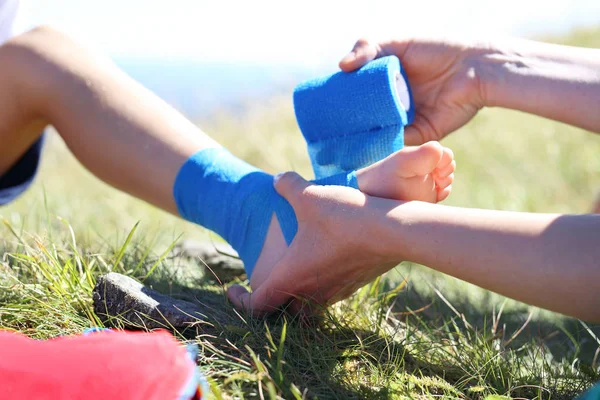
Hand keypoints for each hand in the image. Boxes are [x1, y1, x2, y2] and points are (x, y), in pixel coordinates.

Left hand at [226, 172, 399, 315]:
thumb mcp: (308, 195)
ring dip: (298, 292)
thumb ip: (287, 185)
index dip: (240, 301)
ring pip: (310, 303)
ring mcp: (336, 291)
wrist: (392, 231)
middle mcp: (312, 291)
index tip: (233, 289)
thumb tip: (277, 179)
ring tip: (295, 269)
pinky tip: (327, 258)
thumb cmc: (343, 217)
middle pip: (284, 310)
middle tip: (265, 282)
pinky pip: (332, 291)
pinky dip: (322, 282)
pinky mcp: (356, 283)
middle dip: (272, 300)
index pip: (257, 305)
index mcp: (291, 277)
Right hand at [340, 38, 492, 144]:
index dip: (344, 98)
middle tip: (328, 125)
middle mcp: (397, 103)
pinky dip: (384, 142)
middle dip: (351, 120)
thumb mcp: (399, 42)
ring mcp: (408, 119)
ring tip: (341, 138)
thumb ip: (369, 47)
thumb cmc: (438, 50)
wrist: (473, 68)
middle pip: (367, 114)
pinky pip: (398, 141)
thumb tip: (341, 66)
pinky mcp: (421, 134)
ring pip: (379, 130)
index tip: (324, 104)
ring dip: (364, 134)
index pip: (361, 93)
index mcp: (390, 82)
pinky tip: (366, 144)